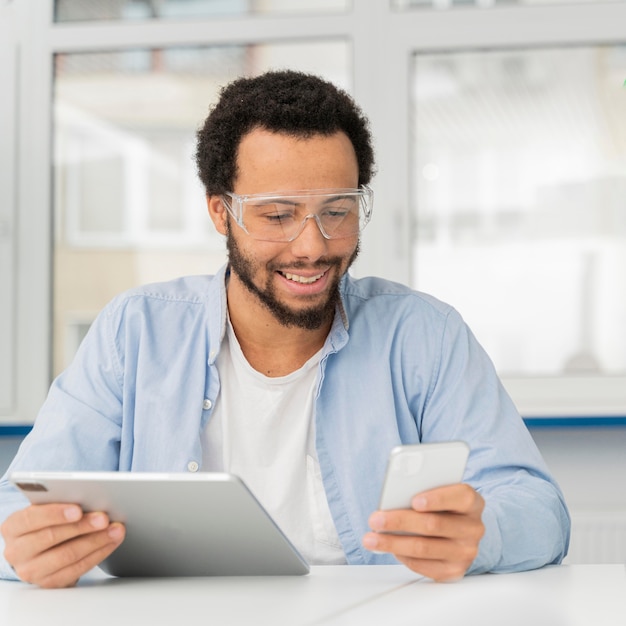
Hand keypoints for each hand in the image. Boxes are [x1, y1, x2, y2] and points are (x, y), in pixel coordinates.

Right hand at [1, 503, 124, 587]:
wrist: (37, 551)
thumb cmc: (46, 523)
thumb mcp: (45, 510)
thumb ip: (60, 505)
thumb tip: (90, 499)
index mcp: (13, 527)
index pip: (31, 519)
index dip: (55, 514)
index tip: (78, 509)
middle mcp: (17, 551)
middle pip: (51, 537)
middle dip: (82, 526)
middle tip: (105, 518)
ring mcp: (31, 570)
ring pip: (67, 555)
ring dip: (96, 541)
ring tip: (115, 529)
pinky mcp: (49, 583)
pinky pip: (76, 570)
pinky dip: (98, 554)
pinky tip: (110, 543)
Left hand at [362, 483, 484, 581]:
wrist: (457, 531)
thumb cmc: (441, 506)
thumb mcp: (437, 492)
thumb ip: (422, 491)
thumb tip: (394, 497)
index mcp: (472, 502)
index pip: (461, 497)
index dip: (437, 499)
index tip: (414, 501)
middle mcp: (473, 528)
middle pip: (433, 524)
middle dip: (400, 521)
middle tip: (376, 519)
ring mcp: (465, 552)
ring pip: (424, 548)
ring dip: (393, 543)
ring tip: (372, 539)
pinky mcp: (454, 570)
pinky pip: (423, 566)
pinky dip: (403, 556)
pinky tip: (389, 548)